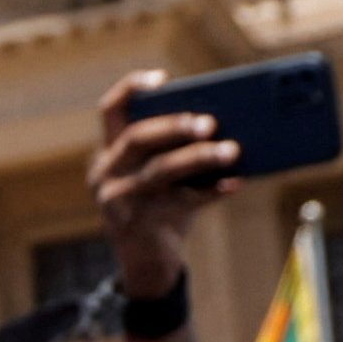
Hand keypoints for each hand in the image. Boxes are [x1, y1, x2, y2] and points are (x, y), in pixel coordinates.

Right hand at [88, 68, 238, 297]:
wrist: (147, 263)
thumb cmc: (162, 206)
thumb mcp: (162, 174)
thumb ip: (177, 148)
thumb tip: (225, 123)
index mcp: (110, 151)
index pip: (111, 110)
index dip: (132, 88)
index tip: (163, 79)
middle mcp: (106, 172)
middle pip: (137, 138)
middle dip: (174, 126)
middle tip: (210, 122)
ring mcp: (118, 201)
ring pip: (159, 170)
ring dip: (199, 157)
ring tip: (232, 150)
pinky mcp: (138, 225)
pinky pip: (181, 202)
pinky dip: (212, 192)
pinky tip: (236, 183)